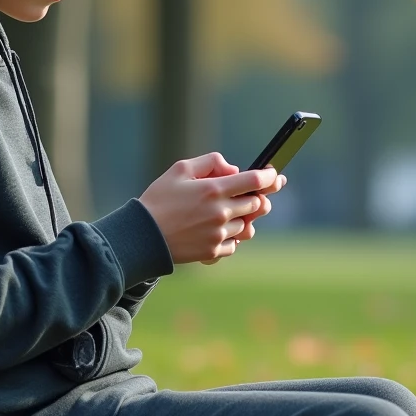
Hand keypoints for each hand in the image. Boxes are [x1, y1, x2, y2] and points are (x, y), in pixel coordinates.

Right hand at [138, 152, 278, 264]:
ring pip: (248, 225)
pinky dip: (232, 236)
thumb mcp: (180, 169)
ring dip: (244, 217)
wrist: (142, 236)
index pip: (254, 180)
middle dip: (258, 196)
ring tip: (228, 212)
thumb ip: (210, 163)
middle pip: (256, 204)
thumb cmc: (159, 199)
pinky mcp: (213, 252)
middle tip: (253, 193)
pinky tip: (218, 230)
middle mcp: (221, 213)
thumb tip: (233, 169)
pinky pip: (235, 244)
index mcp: (214, 190)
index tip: (274, 174)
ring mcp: (219, 235)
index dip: (269, 176)